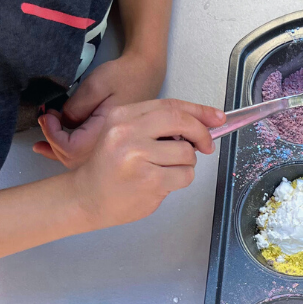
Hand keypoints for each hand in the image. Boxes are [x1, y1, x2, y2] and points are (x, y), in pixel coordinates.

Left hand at [33, 52, 164, 167]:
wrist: (144, 74)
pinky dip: (65, 153)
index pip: (71, 148)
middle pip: (71, 159)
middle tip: (45, 118)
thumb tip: (63, 124)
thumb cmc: (123, 76)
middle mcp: (110, 146)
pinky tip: (51, 149)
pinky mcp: (107, 144)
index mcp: (109, 132)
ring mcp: (110, 148)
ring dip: (56, 151)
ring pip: (76, 162)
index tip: (47, 115)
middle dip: (52, 141)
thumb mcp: (95, 85)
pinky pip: (84, 157)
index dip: (52, 134)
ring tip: (40, 141)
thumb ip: (77, 107)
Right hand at [65, 98, 224, 230]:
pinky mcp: (149, 180)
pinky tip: (162, 183)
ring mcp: (138, 156)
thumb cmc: (109, 169)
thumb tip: (202, 124)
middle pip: (182, 122)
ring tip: (165, 170)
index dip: (199, 111)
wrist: (86, 198)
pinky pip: (185, 175)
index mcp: (122, 116)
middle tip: (206, 146)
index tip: (217, 118)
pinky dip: (180, 180)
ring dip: (186, 164)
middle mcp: (128, 132)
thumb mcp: (125, 135)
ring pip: (187, 153)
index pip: (170, 106)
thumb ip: (157, 126)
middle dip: (201, 134)